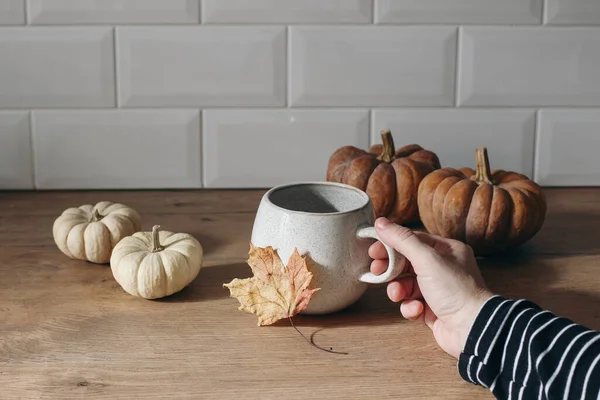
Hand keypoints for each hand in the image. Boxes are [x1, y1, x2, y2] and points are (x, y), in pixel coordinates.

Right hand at [370, 217, 493, 358]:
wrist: (473, 329)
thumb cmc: (456, 291)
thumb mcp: (427, 259)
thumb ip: (402, 240)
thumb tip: (381, 222)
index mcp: (447, 251)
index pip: (413, 241)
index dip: (391, 244)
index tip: (373, 251)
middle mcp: (443, 269)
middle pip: (407, 263)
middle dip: (391, 269)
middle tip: (377, 271)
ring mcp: (438, 291)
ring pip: (406, 285)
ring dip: (398, 290)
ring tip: (398, 294)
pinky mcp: (433, 311)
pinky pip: (412, 304)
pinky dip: (410, 308)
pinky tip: (417, 310)